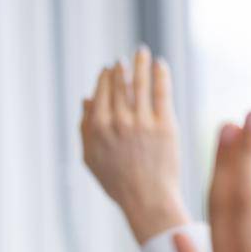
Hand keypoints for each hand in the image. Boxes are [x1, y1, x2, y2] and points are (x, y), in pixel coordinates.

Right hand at [80, 45, 187, 243]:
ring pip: (140, 84)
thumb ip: (85, 127)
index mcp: (97, 127)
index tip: (110, 68)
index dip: (106, 78)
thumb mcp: (91, 157)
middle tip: (126, 58)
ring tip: (143, 52)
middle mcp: (118, 121)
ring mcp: (142, 122)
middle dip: (122, 68)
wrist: (147, 199)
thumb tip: (86, 98)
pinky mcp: (165, 126)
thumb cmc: (118, 182)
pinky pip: (161, 93)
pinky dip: (160, 76)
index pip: (101, 92)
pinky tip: (161, 65)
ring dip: (141, 64)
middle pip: (120, 85)